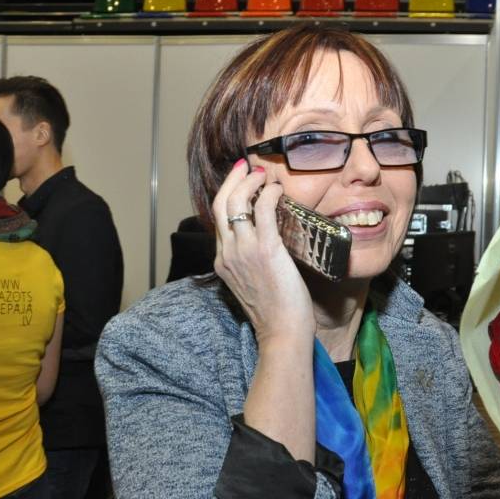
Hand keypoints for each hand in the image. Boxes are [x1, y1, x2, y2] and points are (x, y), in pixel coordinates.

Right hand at [211, 160, 314, 345]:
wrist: (281, 331)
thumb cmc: (275, 311)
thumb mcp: (251, 282)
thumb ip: (250, 260)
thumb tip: (265, 240)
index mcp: (222, 260)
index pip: (218, 218)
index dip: (227, 193)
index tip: (239, 179)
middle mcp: (227, 252)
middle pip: (220, 203)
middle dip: (233, 178)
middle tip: (247, 166)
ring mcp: (244, 250)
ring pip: (237, 201)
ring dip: (251, 181)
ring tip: (265, 175)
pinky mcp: (265, 250)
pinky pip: (262, 210)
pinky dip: (269, 194)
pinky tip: (278, 191)